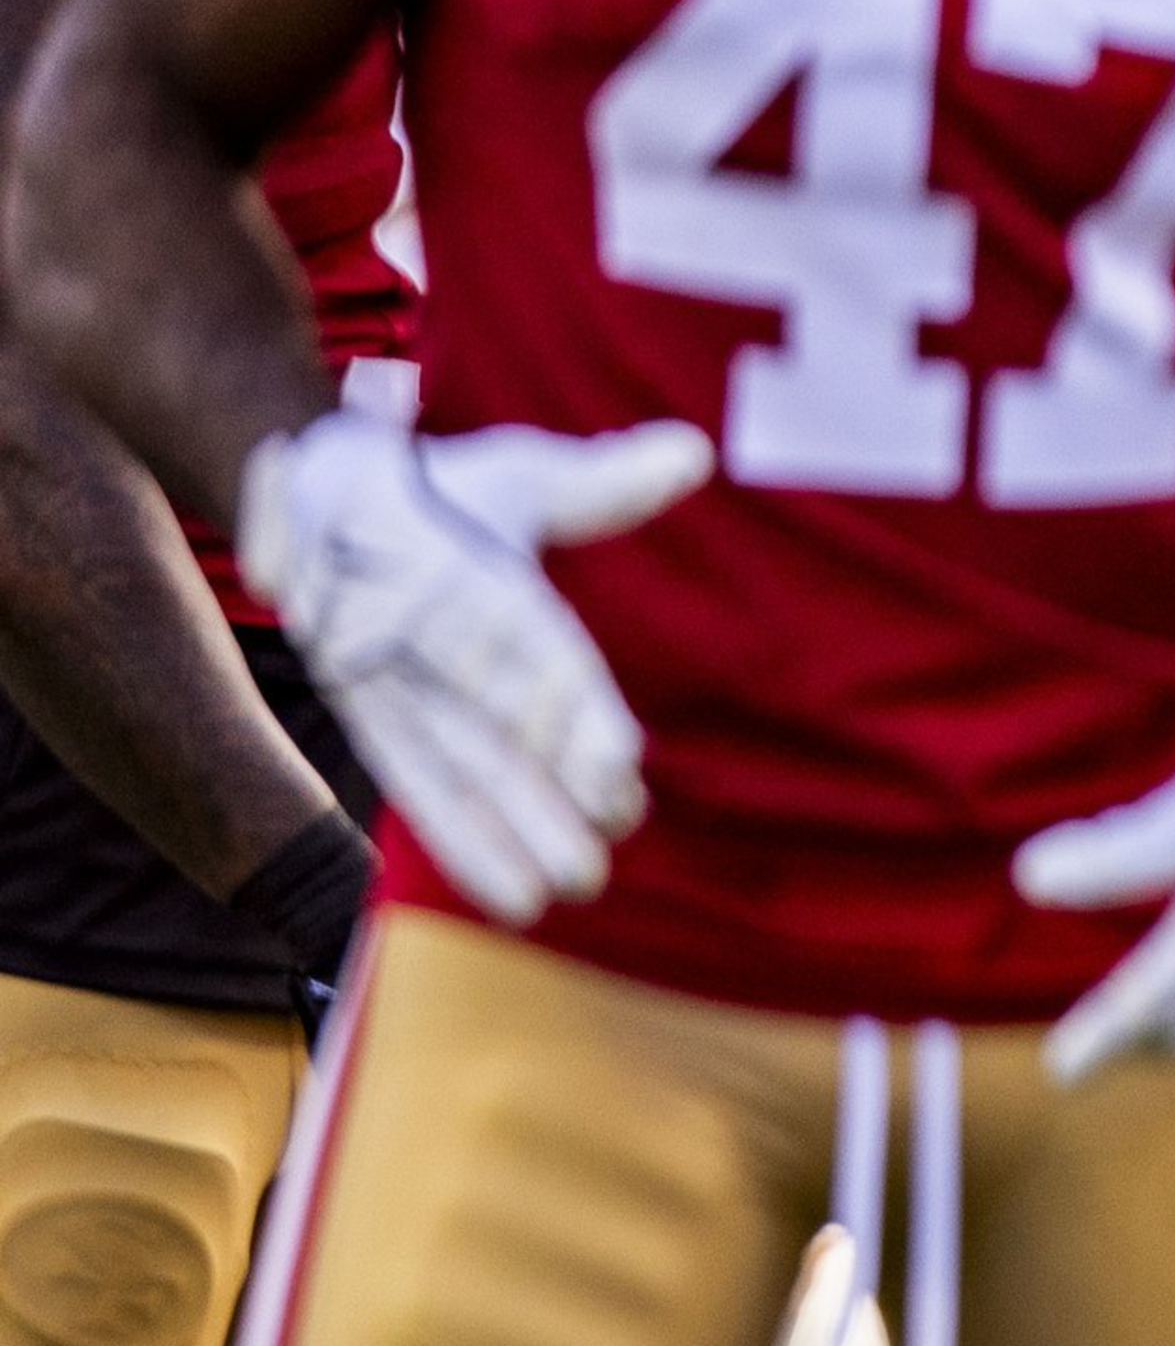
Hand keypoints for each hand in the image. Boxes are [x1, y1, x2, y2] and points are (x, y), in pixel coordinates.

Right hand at [239, 410, 711, 925]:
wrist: (308, 492)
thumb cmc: (441, 486)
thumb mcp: (517, 471)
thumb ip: (603, 481)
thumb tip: (695, 453)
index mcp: (462, 573)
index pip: (526, 652)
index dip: (571, 714)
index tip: (622, 769)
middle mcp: (417, 637)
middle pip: (489, 726)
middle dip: (543, 794)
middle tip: (601, 857)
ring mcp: (384, 684)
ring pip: (451, 767)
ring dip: (503, 833)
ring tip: (560, 892)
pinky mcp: (367, 717)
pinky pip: (412, 781)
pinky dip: (456, 837)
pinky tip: (507, 889)